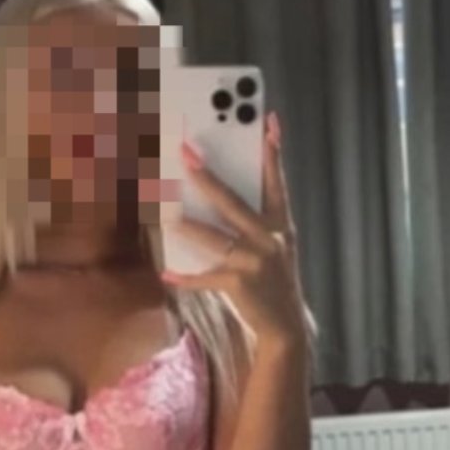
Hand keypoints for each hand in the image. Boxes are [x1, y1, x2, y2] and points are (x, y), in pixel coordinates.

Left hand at [160, 112, 307, 345]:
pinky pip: (205, 278)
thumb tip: (216, 199)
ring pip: (213, 238)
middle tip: (186, 153)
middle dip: (207, 178)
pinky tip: (167, 274)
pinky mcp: (239, 285)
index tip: (268, 121)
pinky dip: (185, 278)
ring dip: (186, 226)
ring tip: (164, 215)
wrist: (284, 327)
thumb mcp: (274, 249)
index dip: (273, 153)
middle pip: (232, 203)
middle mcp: (269, 240)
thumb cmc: (272, 282)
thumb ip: (255, 224)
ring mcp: (255, 263)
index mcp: (279, 226)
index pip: (276, 183)